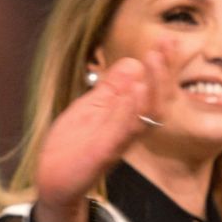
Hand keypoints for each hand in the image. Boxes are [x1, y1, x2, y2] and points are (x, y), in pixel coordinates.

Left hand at [31, 54, 164, 221]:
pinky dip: (131, 110)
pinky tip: (136, 90)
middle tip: (166, 46)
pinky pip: (124, 131)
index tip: (168, 40)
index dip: (162, 66)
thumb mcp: (90, 108)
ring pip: (145, 114)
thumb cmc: (72, 147)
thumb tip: (133, 62)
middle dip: (163, 72)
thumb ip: (111, 89)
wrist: (53, 181)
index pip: (151, 88)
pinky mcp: (104, 153)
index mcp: (126, 116)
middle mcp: (128, 129)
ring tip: (154, 60)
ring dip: (152, 86)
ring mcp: (117, 141)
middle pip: (156, 99)